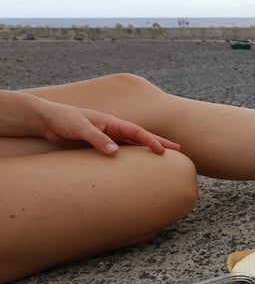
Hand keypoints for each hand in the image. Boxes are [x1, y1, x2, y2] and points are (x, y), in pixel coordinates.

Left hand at [35, 96, 180, 154]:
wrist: (47, 120)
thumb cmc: (63, 119)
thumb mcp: (80, 128)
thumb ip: (97, 139)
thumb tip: (114, 151)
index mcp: (112, 122)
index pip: (137, 132)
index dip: (151, 141)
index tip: (164, 151)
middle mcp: (113, 129)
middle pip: (141, 136)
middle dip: (160, 143)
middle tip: (179, 150)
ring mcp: (108, 137)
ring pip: (133, 145)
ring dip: (148, 150)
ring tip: (164, 157)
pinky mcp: (100, 145)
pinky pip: (121, 151)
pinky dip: (133, 156)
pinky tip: (138, 164)